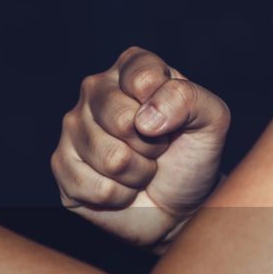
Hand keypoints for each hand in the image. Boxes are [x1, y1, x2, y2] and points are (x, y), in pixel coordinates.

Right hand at [51, 47, 229, 249]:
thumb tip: (145, 118)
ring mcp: (72, 130)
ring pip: (111, 158)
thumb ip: (189, 99)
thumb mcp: (211, 119)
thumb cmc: (190, 157)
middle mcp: (94, 92)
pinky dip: (119, 196)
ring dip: (137, 174)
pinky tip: (120, 187)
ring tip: (139, 169)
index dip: (168, 109)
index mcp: (129, 69)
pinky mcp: (61, 167)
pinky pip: (97, 187)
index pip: (143, 78)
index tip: (172, 121)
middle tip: (156, 149)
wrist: (177, 205)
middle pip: (122, 120)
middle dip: (151, 146)